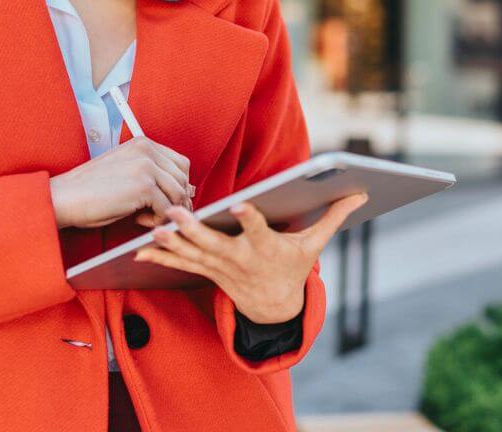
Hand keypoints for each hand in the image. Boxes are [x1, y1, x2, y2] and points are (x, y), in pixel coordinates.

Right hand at [50, 137, 194, 228]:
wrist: (66, 196)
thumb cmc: (92, 189)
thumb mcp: (126, 173)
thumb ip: (154, 175)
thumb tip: (188, 190)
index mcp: (143, 144)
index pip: (180, 163)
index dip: (178, 185)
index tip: (167, 200)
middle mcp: (147, 151)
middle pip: (182, 178)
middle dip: (176, 199)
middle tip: (158, 213)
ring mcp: (146, 167)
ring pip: (178, 193)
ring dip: (166, 210)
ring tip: (146, 217)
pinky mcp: (144, 187)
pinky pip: (166, 208)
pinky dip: (157, 220)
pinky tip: (139, 220)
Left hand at [134, 191, 369, 323]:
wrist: (274, 309)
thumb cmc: (293, 268)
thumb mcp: (314, 246)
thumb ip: (333, 217)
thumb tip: (361, 191)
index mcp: (268, 249)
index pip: (260, 230)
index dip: (251, 218)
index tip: (241, 204)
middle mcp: (241, 260)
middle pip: (216, 244)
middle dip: (195, 230)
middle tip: (176, 214)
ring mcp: (221, 268)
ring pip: (193, 254)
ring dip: (172, 243)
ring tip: (152, 230)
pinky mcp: (207, 272)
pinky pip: (181, 264)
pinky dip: (161, 257)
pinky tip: (140, 249)